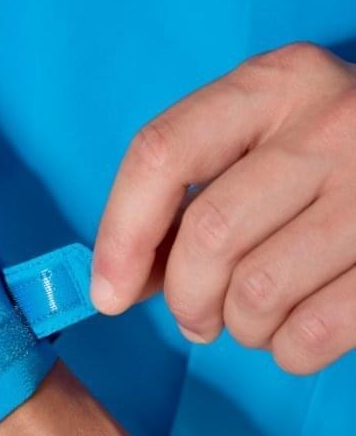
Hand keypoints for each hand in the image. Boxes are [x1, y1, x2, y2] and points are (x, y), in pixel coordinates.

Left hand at [92, 42, 355, 373]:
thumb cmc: (325, 167)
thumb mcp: (260, 150)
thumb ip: (188, 202)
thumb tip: (118, 282)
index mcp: (274, 85)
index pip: (162, 153)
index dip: (121, 233)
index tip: (107, 292)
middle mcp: (330, 123)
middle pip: (208, 233)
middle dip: (185, 296)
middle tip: (195, 318)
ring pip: (257, 289)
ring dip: (239, 325)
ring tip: (252, 318)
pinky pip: (315, 331)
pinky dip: (288, 350)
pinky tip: (294, 332)